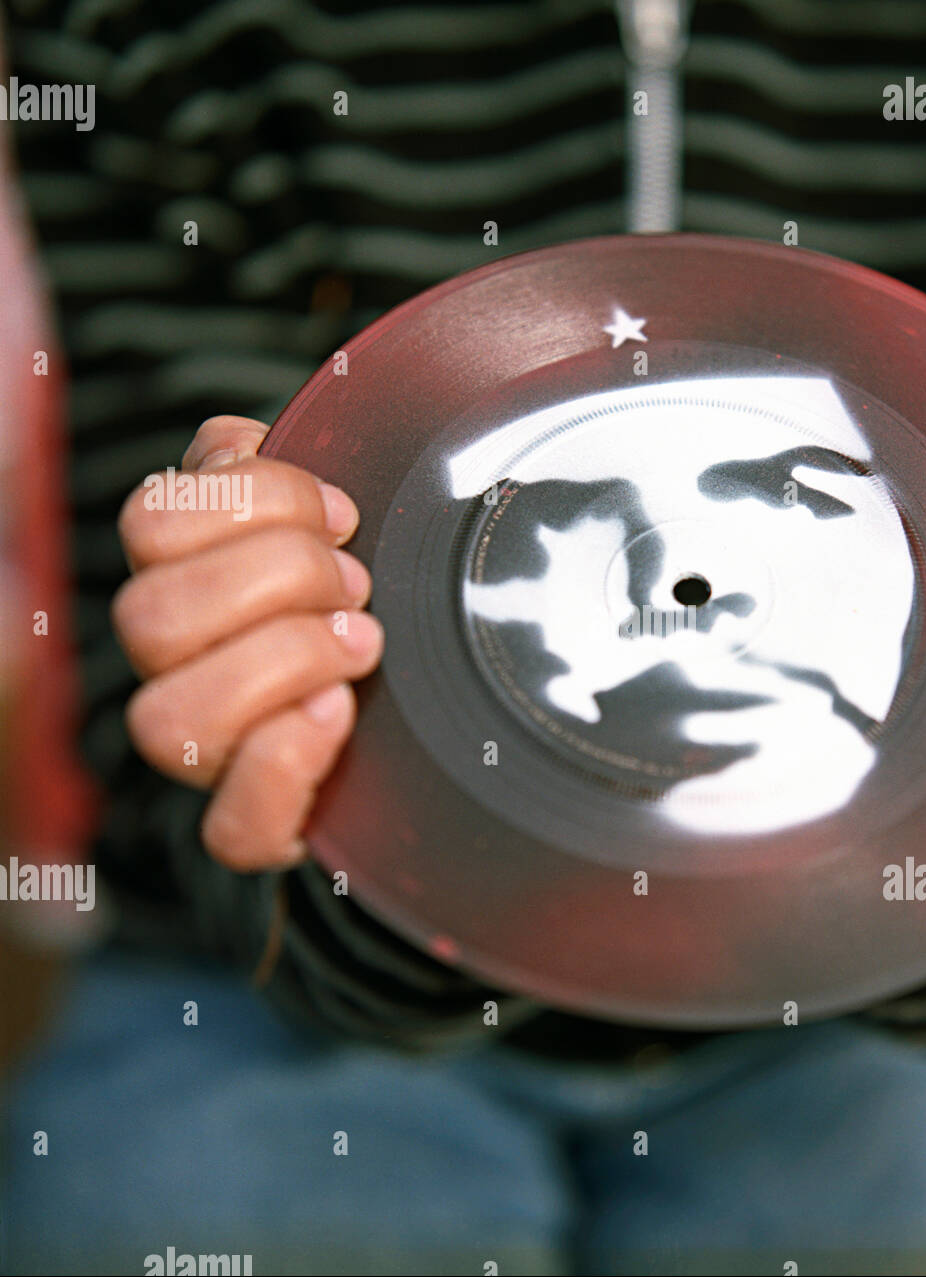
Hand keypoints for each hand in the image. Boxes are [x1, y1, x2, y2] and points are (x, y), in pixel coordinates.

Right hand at [113, 416, 381, 871]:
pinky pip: (232, 830)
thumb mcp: (333, 519)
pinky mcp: (260, 826)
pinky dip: (285, 767)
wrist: (424, 712)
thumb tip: (239, 446)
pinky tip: (340, 715)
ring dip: (282, 661)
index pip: (151, 523)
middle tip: (358, 586)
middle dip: (279, 578)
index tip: (345, 517)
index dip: (253, 502)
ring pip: (168, 721)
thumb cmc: (369, 596)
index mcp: (181, 582)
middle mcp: (176, 671)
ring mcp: (211, 755)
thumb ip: (275, 472)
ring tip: (363, 643)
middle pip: (151, 616)